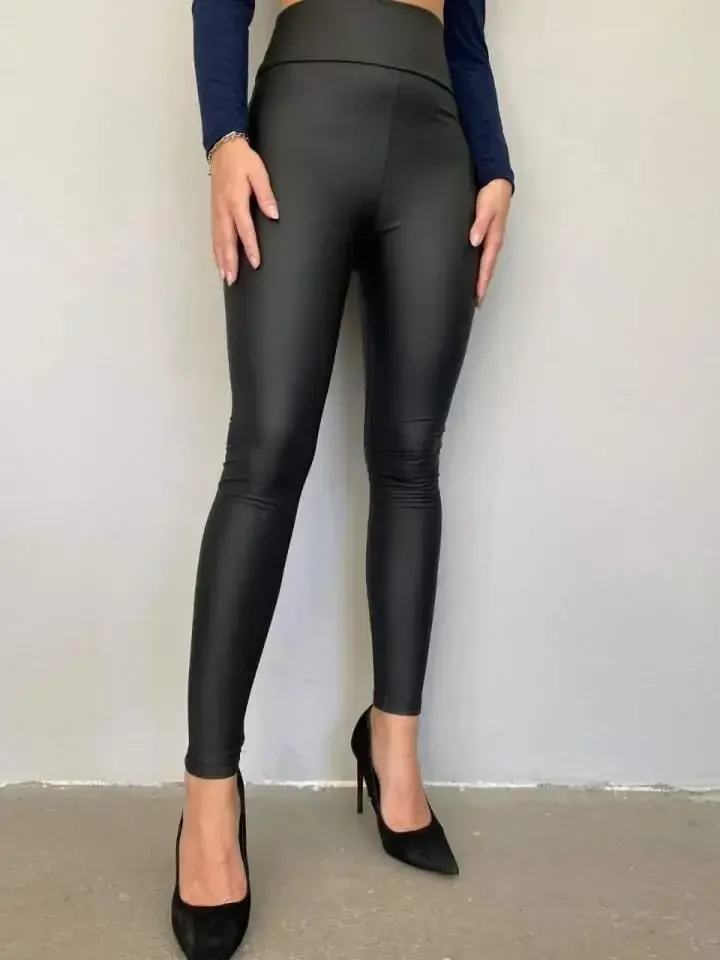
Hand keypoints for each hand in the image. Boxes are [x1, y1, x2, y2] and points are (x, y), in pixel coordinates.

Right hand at [209, 137, 278, 283]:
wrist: (223, 147)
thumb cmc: (243, 160)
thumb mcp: (259, 173)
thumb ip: (266, 194)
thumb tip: (274, 214)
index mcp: (236, 200)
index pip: (244, 229)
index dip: (250, 247)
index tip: (255, 263)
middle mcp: (224, 209)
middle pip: (227, 240)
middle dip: (230, 261)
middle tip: (232, 279)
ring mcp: (217, 210)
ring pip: (218, 240)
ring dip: (221, 259)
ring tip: (225, 276)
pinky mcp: (214, 210)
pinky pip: (214, 234)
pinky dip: (215, 249)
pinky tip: (218, 260)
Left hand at [469, 179, 512, 303]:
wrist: (498, 181)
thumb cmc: (492, 195)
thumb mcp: (485, 208)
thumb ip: (479, 224)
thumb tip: (474, 241)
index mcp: (494, 239)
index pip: (487, 266)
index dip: (482, 282)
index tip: (478, 297)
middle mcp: (494, 242)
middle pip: (488, 269)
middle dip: (483, 286)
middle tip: (477, 303)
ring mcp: (492, 239)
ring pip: (486, 264)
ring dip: (482, 278)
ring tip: (476, 293)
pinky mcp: (488, 234)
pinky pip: (484, 256)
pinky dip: (481, 267)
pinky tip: (474, 271)